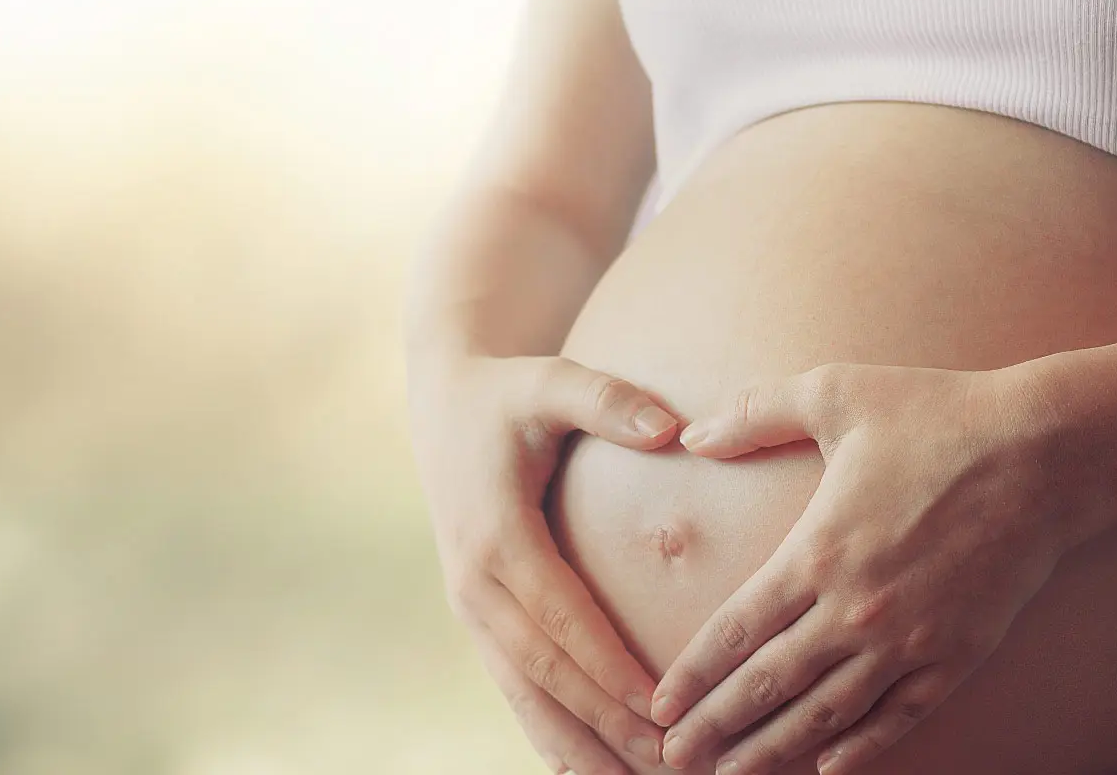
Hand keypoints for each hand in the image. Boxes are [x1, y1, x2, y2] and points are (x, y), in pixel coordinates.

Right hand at [408, 354, 676, 772]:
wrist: (444, 407)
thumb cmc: (507, 395)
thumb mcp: (549, 381)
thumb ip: (607, 400)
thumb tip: (672, 429)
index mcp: (495, 538)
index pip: (562, 622)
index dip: (611, 672)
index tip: (663, 715)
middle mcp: (475, 585)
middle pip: (546, 676)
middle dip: (606, 729)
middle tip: (669, 769)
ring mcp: (471, 606)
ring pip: (525, 697)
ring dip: (579, 747)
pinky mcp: (479, 615)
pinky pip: (515, 686)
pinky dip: (551, 732)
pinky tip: (589, 768)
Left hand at [651, 362, 1064, 774]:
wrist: (1045, 450)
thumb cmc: (937, 416)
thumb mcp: (834, 392)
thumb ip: (754, 413)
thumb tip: (691, 435)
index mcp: (817, 552)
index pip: (736, 631)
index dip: (694, 675)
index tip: (661, 707)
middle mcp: (856, 609)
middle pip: (769, 683)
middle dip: (717, 726)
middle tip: (673, 760)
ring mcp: (909, 640)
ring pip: (827, 712)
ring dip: (774, 748)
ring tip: (733, 774)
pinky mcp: (958, 654)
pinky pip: (901, 716)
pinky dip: (863, 747)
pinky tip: (830, 766)